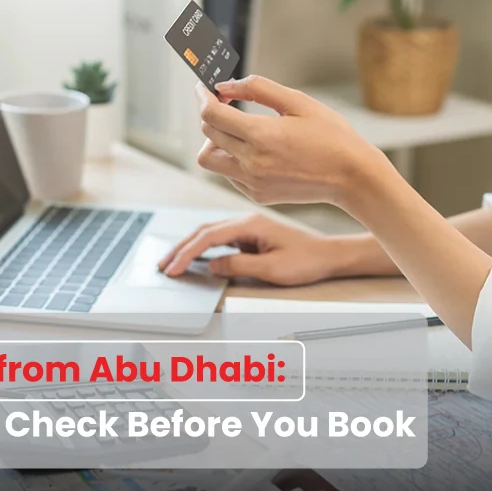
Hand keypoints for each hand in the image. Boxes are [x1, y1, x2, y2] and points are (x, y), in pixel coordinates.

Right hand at [157, 214, 349, 285]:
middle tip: (163, 265)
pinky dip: (204, 248)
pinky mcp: (251, 235)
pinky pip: (221, 239)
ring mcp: (248, 227)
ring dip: (190, 247)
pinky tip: (196, 258)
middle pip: (204, 231)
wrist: (328, 255)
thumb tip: (213, 265)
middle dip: (180, 248)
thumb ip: (239, 266)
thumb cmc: (306, 261)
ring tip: (173, 262)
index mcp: (250, 224)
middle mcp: (246, 221)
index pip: (208, 237)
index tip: (174, 268)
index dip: (187, 253)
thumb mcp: (272, 269)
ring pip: (210, 234)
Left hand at [194, 76, 396, 208]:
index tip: (203, 87)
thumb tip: (226, 85)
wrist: (352, 177)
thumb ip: (258, 89)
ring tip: (236, 131)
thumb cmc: (331, 136)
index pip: (212, 114)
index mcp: (261, 135)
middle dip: (209, 114)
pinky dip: (232, 159)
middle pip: (207, 135)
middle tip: (223, 103)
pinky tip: (255, 150)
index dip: (202, 96)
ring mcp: (252, 182)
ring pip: (210, 160)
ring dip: (215, 141)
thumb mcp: (298, 102)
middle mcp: (251, 162)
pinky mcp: (257, 195)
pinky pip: (229, 175)